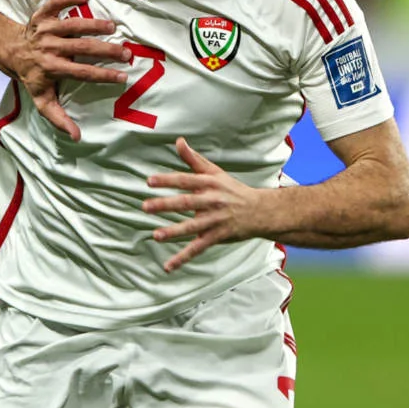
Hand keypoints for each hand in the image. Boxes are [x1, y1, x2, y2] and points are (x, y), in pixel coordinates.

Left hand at [7, 0, 129, 139]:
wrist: (12, 51)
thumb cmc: (33, 76)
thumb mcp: (41, 99)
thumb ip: (58, 117)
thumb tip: (76, 136)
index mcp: (51, 68)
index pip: (82, 72)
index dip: (103, 75)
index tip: (122, 77)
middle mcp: (49, 47)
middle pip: (81, 48)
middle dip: (105, 50)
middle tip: (126, 52)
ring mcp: (45, 29)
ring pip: (72, 24)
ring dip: (93, 24)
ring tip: (113, 26)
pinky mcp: (42, 14)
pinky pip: (55, 3)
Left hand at [143, 137, 269, 271]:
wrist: (262, 211)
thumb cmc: (233, 190)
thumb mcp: (215, 172)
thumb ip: (193, 159)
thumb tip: (178, 141)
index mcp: (209, 184)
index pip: (185, 180)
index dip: (168, 180)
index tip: (149, 181)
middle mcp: (212, 201)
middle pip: (187, 202)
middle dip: (166, 205)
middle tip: (145, 206)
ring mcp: (215, 220)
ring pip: (193, 227)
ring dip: (174, 232)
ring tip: (156, 235)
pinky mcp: (218, 236)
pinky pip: (198, 248)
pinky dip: (183, 258)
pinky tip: (168, 266)